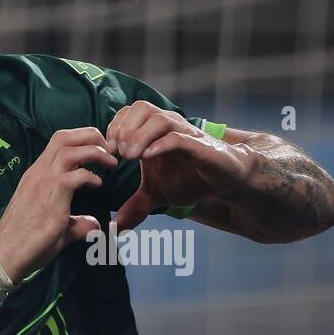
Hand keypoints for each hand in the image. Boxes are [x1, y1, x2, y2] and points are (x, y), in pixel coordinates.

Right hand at [0, 127, 116, 280]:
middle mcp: (38, 174)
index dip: (83, 139)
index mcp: (37, 175)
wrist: (5, 256)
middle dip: (91, 136)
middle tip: (110, 150)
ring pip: (68, 150)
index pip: (59, 142)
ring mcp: (42, 184)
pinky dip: (90, 176)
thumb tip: (94, 225)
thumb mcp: (56, 227)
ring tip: (110, 162)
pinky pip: (73, 176)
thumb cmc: (26, 242)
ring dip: (94, 151)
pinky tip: (98, 185)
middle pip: (64, 137)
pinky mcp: (50, 200)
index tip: (101, 150)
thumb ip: (77, 223)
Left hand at [106, 101, 252, 231]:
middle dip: (124, 128)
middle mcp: (168, 126)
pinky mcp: (198, 146)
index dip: (114, 128)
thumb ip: (135, 206)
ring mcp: (184, 134)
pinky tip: (147, 158)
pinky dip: (160, 144)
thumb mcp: (157, 194)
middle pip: (140, 107)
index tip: (108, 152)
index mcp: (154, 131)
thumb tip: (115, 226)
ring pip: (158, 119)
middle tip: (118, 153)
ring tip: (130, 157)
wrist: (225, 180)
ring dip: (139, 136)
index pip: (128, 113)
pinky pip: (177, 137)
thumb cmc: (191, 178)